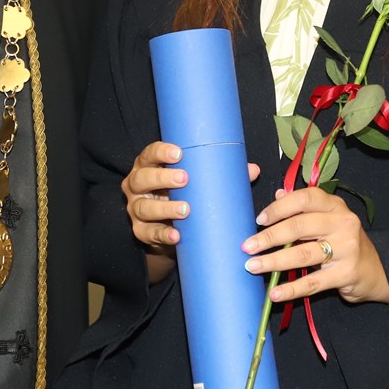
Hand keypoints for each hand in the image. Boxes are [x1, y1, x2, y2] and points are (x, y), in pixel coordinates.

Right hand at [122, 142, 258, 283]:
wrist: (168, 228)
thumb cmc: (183, 194)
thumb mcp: (195, 182)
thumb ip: (220, 175)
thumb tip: (252, 170)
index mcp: (149, 166)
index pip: (149, 154)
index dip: (161, 152)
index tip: (179, 153)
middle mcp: (137, 186)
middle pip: (143, 178)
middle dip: (162, 178)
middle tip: (185, 179)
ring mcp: (137, 209)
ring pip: (144, 207)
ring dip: (164, 208)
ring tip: (185, 209)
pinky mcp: (141, 232)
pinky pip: (149, 233)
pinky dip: (163, 235)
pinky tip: (176, 236)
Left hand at [241, 187, 388, 306]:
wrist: (377, 270)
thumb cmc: (344, 242)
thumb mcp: (328, 219)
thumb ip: (304, 208)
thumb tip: (278, 195)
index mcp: (334, 205)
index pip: (304, 199)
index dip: (279, 208)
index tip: (259, 220)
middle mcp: (343, 222)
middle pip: (300, 227)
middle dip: (269, 237)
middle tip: (246, 247)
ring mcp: (347, 248)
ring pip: (303, 254)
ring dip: (274, 262)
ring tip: (252, 266)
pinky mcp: (347, 273)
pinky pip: (314, 283)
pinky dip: (292, 289)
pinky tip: (274, 293)